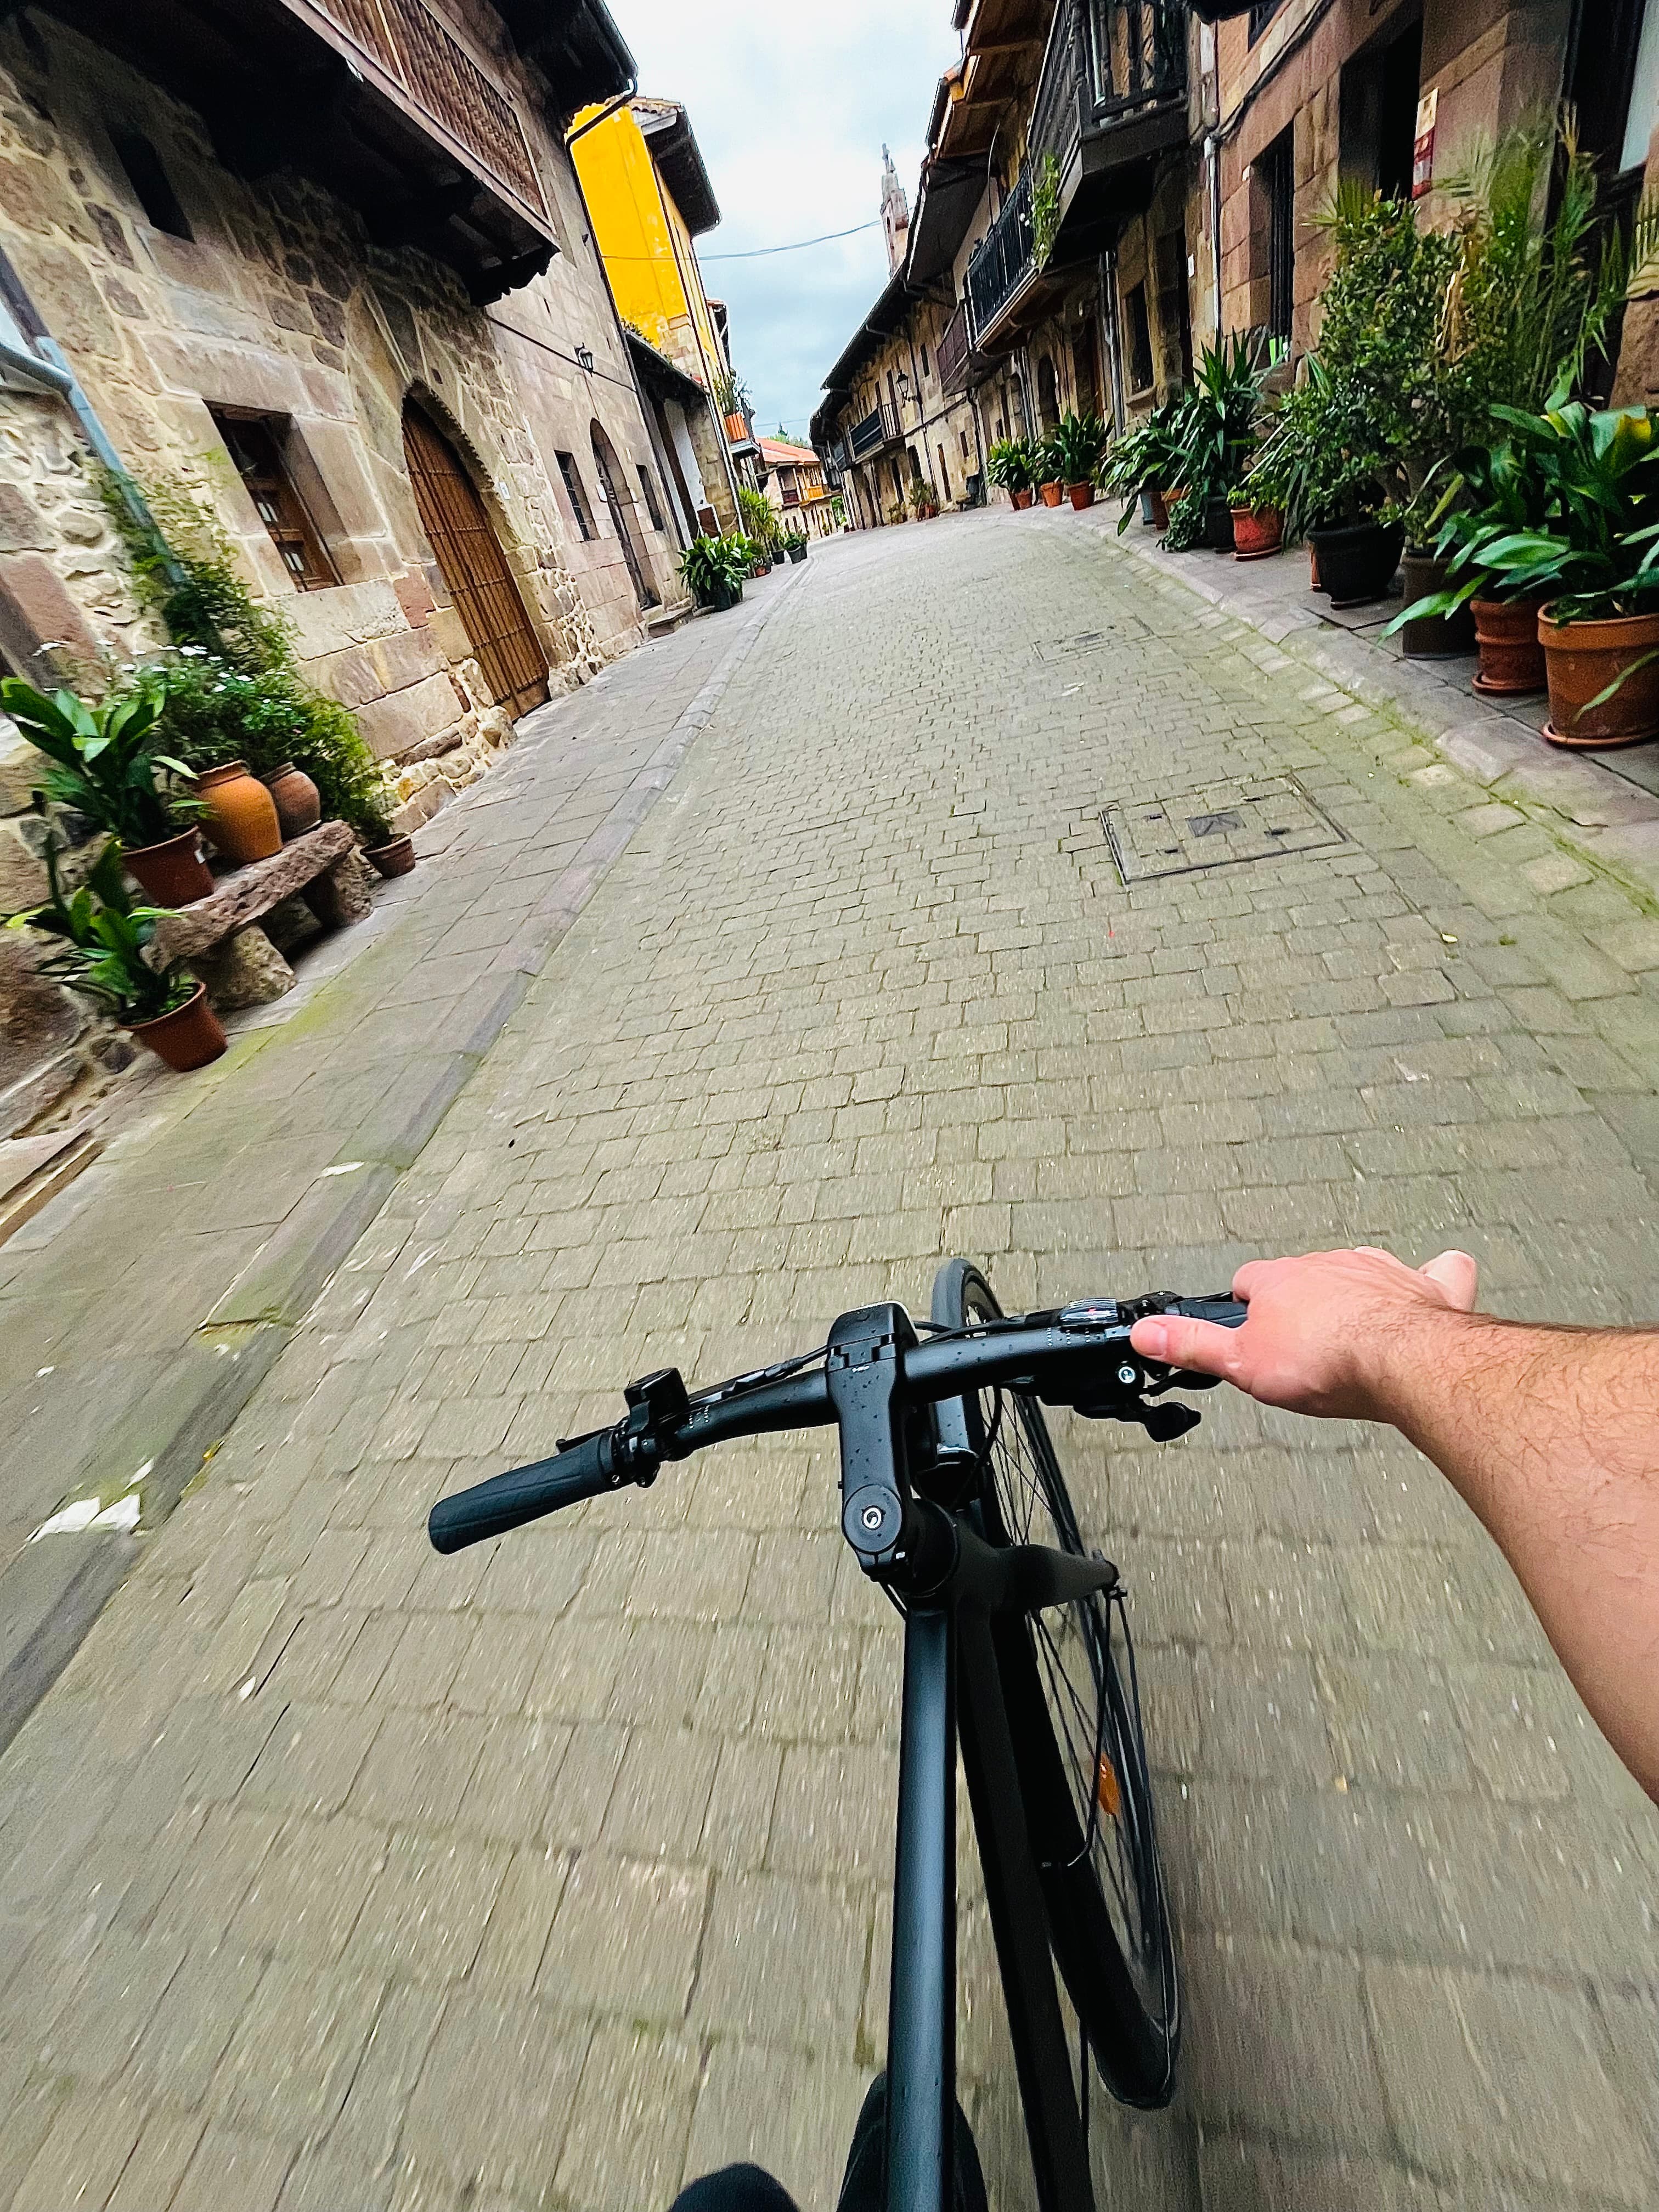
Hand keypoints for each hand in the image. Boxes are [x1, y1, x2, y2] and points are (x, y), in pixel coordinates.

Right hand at [1130, 1247, 1480, 1421]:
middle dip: (1301, 1303)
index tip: (1245, 1332)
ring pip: (1363, 1270)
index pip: (1247, 1282)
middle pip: (1304, 1277)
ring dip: (1357, 1292)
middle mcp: (1330, 1263)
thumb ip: (1192, 1344)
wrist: (1403, 1364)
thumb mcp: (1242, 1363)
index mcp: (1281, 1279)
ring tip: (1355, 1330)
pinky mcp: (1428, 1289)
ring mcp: (1382, 1271)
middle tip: (1301, 1347)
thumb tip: (1143, 1332)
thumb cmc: (1325, 1363)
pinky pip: (1440, 1271)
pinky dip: (1437, 1278)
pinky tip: (1434, 1286)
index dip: (1243, 1308)